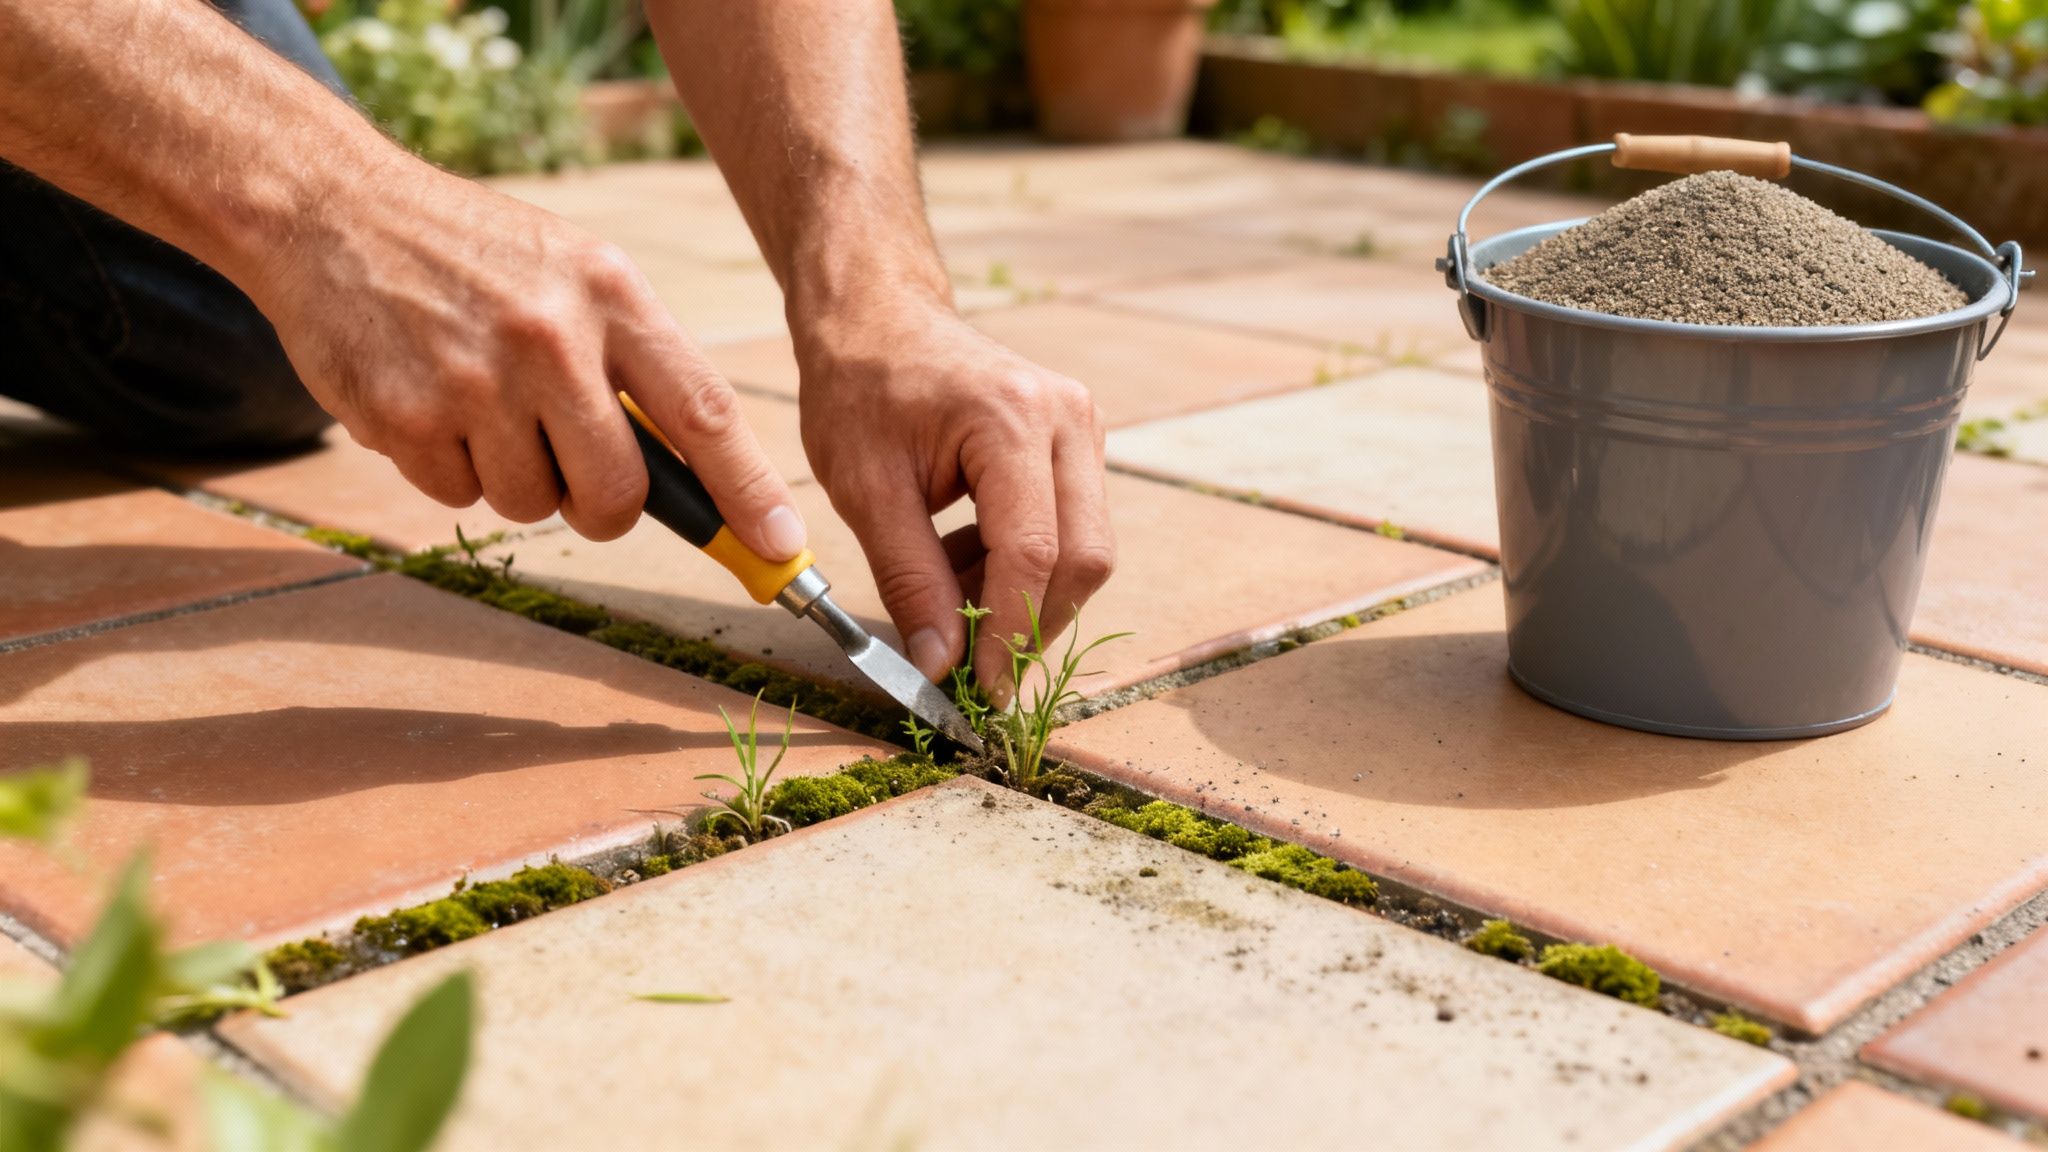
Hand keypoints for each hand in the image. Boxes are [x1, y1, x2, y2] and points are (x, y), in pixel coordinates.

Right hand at [248, 156, 805, 556]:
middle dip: (603, 508)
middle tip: (573, 471)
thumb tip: (702, 480)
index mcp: (611, 294)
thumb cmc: (477, 255)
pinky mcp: (404, 415)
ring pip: (531, 504)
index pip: (703, 413)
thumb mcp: (576, 272)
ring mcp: (473, 379)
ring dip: (514, 478)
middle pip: (617, 493)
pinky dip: (450, 467)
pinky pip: (458, 496)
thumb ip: (636, 363)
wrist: (331, 208)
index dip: (748, 493)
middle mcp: (550, 337)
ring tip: (481, 399)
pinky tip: (430, 398)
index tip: (784, 550)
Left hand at [795, 296, 1115, 704]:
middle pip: (1083, 558)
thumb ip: (908, 580)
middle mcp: (1068, 418)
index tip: (977, 691)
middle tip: (969, 665)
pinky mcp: (1080, 444)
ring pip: (1085, 551)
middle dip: (1029, 624)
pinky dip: (1022, 567)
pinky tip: (960, 559)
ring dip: (1023, 595)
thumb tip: (939, 668)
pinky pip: (1071, 529)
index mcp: (1011, 419)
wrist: (879, 317)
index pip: (1033, 552)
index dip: (1009, 632)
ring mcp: (1084, 427)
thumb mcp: (866, 490)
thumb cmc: (860, 389)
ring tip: (945, 590)